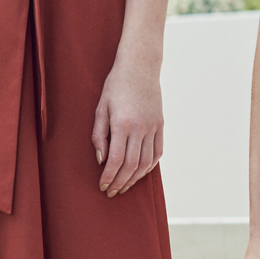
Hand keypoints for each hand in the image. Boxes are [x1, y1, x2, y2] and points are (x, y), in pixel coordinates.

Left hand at [92, 57, 163, 196]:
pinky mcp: (161, 125)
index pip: (115, 159)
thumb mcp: (101, 108)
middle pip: (131, 165)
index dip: (108, 176)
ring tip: (124, 185)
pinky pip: (157, 152)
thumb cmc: (116, 86)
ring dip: (134, 178)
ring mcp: (153, 127)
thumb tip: (100, 160)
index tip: (103, 186)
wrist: (140, 67)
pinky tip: (140, 172)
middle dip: (120, 182)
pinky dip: (149, 166)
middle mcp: (140, 128)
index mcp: (122, 124)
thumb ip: (99, 135)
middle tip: (112, 191)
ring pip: (146, 162)